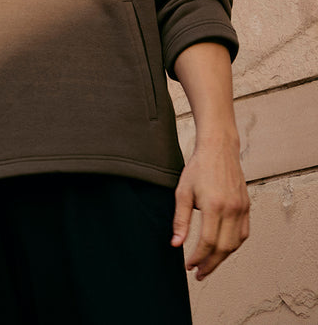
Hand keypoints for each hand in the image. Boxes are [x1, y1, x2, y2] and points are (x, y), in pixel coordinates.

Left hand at [171, 137, 248, 279]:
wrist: (218, 148)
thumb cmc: (198, 167)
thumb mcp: (183, 191)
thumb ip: (180, 219)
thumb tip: (176, 244)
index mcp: (214, 205)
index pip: (207, 242)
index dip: (197, 258)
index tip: (188, 266)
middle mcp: (231, 209)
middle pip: (223, 248)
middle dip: (210, 264)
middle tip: (198, 273)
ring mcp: (241, 208)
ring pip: (235, 244)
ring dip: (222, 258)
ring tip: (209, 264)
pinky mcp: (246, 206)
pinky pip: (243, 233)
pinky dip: (234, 245)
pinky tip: (223, 249)